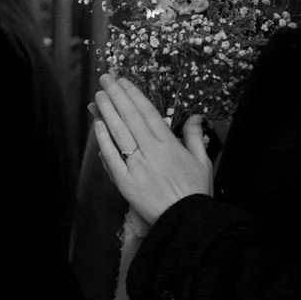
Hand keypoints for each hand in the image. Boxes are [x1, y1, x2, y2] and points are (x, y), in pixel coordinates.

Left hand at [91, 74, 213, 225]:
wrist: (187, 220)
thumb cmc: (195, 191)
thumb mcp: (203, 161)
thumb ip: (195, 136)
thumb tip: (195, 115)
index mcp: (169, 144)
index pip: (148, 112)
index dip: (134, 95)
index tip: (123, 81)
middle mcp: (151, 151)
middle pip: (130, 118)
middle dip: (116, 96)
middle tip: (105, 79)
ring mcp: (137, 166)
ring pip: (119, 133)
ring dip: (107, 112)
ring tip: (98, 96)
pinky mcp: (126, 182)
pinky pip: (112, 157)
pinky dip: (104, 141)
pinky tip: (97, 126)